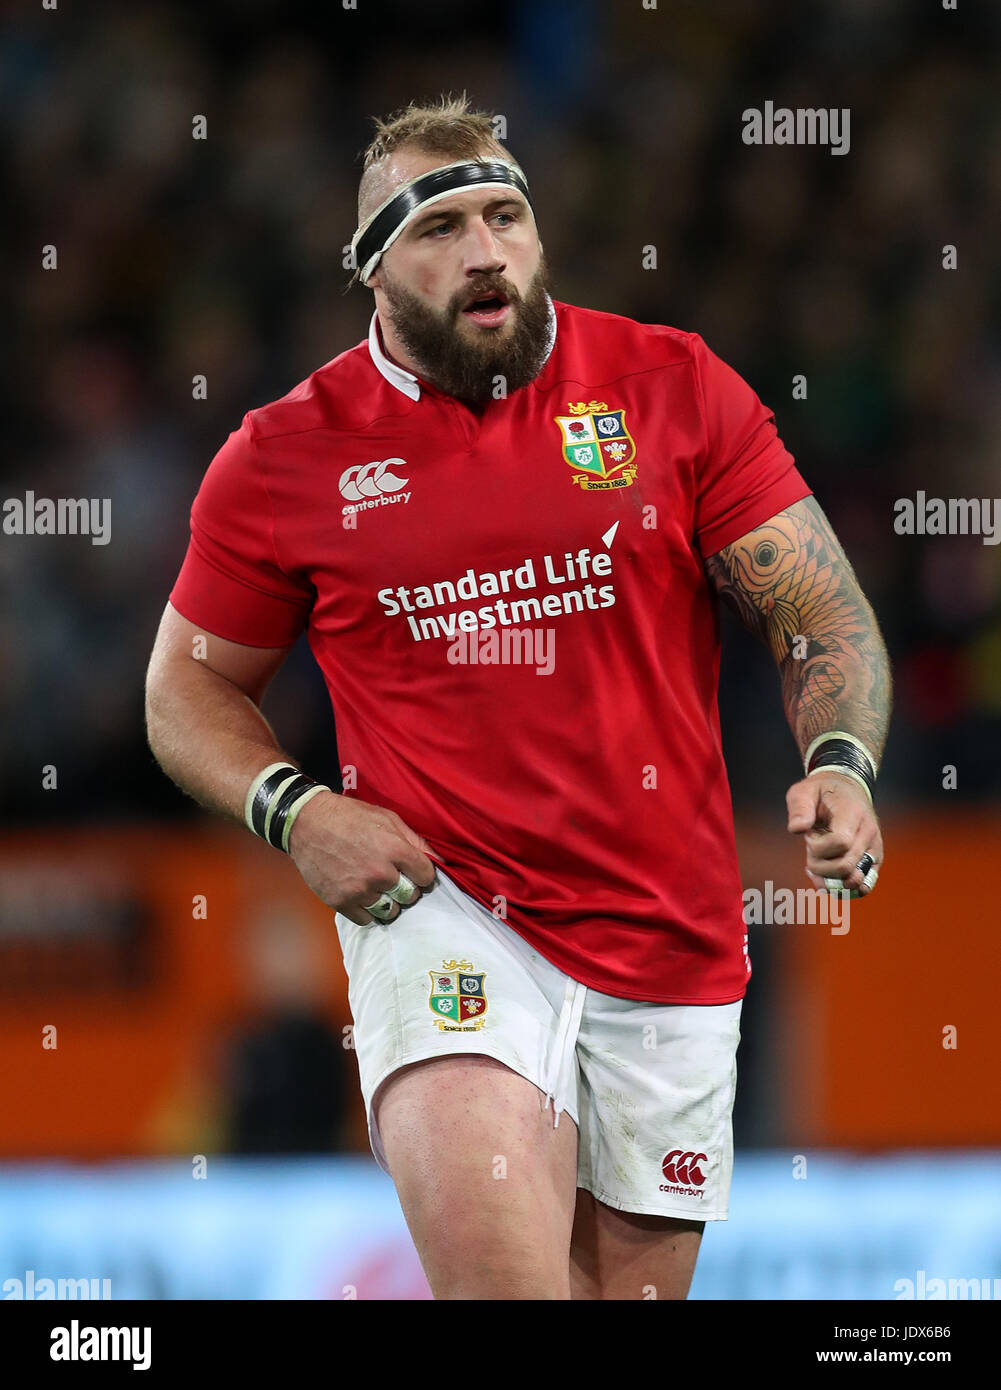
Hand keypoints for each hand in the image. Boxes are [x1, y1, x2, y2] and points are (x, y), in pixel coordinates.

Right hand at [287, 790, 437, 923]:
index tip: (414, 871)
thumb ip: (415, 841)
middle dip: (406, 888)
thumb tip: (439, 861)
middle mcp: (379, 873)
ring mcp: (359, 890)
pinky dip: (366, 911)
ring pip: (389, 911)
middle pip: (409, 896)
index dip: (422, 874)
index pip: (426, 876)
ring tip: (376, 887)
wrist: (307, 823)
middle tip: (394, 879)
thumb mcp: (388, 819)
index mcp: (394, 849)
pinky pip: (366, 920)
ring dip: (387, 902)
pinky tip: (362, 895)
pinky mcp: (340, 902)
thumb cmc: (350, 817)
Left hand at [786, 772, 882, 894]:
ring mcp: (873, 848)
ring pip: (855, 881)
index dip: (818, 846)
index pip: (841, 842)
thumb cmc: (822, 791)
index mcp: (852, 813)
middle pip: (845, 866)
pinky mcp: (873, 860)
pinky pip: (862, 885)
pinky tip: (825, 878)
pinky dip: (842, 888)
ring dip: (829, 879)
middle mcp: (868, 833)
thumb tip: (797, 829)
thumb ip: (799, 808)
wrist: (848, 789)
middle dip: (820, 865)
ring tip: (815, 864)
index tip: (808, 835)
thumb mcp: (804, 791)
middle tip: (811, 850)